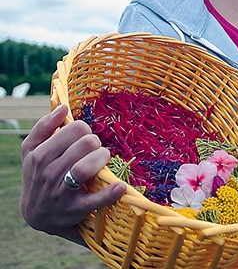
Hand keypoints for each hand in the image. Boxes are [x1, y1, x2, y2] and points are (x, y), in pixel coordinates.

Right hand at [20, 104, 126, 243]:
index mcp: (39, 154)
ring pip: (85, 168)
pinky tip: (120, 186)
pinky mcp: (75, 209)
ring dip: (101, 158)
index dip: (85, 130)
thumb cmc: (38, 174)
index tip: (84, 137)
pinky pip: (94, 200)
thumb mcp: (32, 151)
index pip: (73, 130)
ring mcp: (61, 192)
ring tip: (103, 158)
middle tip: (95, 148)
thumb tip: (62, 107)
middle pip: (84, 145)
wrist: (36, 214)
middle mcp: (48, 172)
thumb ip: (44, 127)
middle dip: (96, 143)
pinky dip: (110, 193)